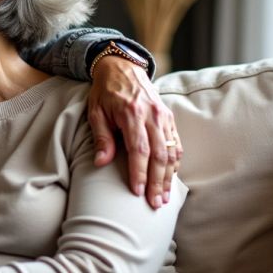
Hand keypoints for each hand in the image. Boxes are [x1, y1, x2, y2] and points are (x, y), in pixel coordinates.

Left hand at [87, 56, 181, 208]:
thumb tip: (101, 163)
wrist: (122, 68)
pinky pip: (176, 144)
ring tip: (165, 198)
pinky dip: (175, 163)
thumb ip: (101, 137)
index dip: (139, 172)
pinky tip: (171, 179)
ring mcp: (164, 117)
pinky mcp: (170, 118)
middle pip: (159, 155)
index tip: (137, 192)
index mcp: (132, 114)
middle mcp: (152, 116)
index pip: (139, 149)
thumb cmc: (105, 92)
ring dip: (169, 177)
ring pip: (171, 152)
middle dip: (157, 182)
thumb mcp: (96, 112)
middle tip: (155, 204)